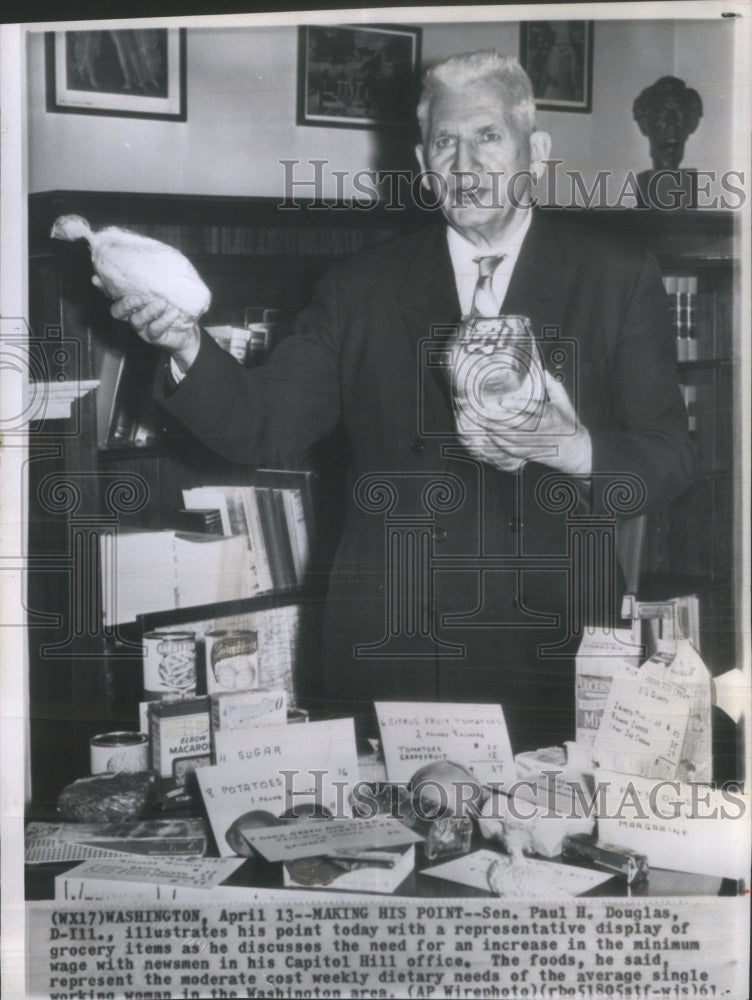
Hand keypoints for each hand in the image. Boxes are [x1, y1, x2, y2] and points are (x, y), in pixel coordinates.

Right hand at [97, 278, 200, 372]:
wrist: (188, 333)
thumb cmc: (175, 307)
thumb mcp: (167, 290)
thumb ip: (159, 277)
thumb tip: (158, 256)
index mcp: (132, 302)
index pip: (112, 294)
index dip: (102, 287)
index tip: (96, 278)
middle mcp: (132, 315)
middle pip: (118, 312)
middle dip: (126, 304)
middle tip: (140, 297)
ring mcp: (142, 328)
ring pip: (136, 321)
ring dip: (149, 311)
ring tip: (162, 303)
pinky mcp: (155, 337)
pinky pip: (155, 329)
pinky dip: (164, 320)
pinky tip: (174, 312)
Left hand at [455, 372, 591, 475]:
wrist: (575, 450)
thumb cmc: (567, 423)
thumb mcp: (563, 402)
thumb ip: (553, 385)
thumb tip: (543, 371)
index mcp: (551, 415)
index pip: (533, 409)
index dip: (517, 405)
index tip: (503, 401)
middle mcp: (542, 430)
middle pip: (516, 424)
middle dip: (497, 418)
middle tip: (482, 411)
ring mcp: (534, 443)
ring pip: (510, 438)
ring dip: (493, 430)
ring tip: (480, 421)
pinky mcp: (529, 453)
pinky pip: (509, 449)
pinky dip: (497, 442)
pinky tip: (488, 434)